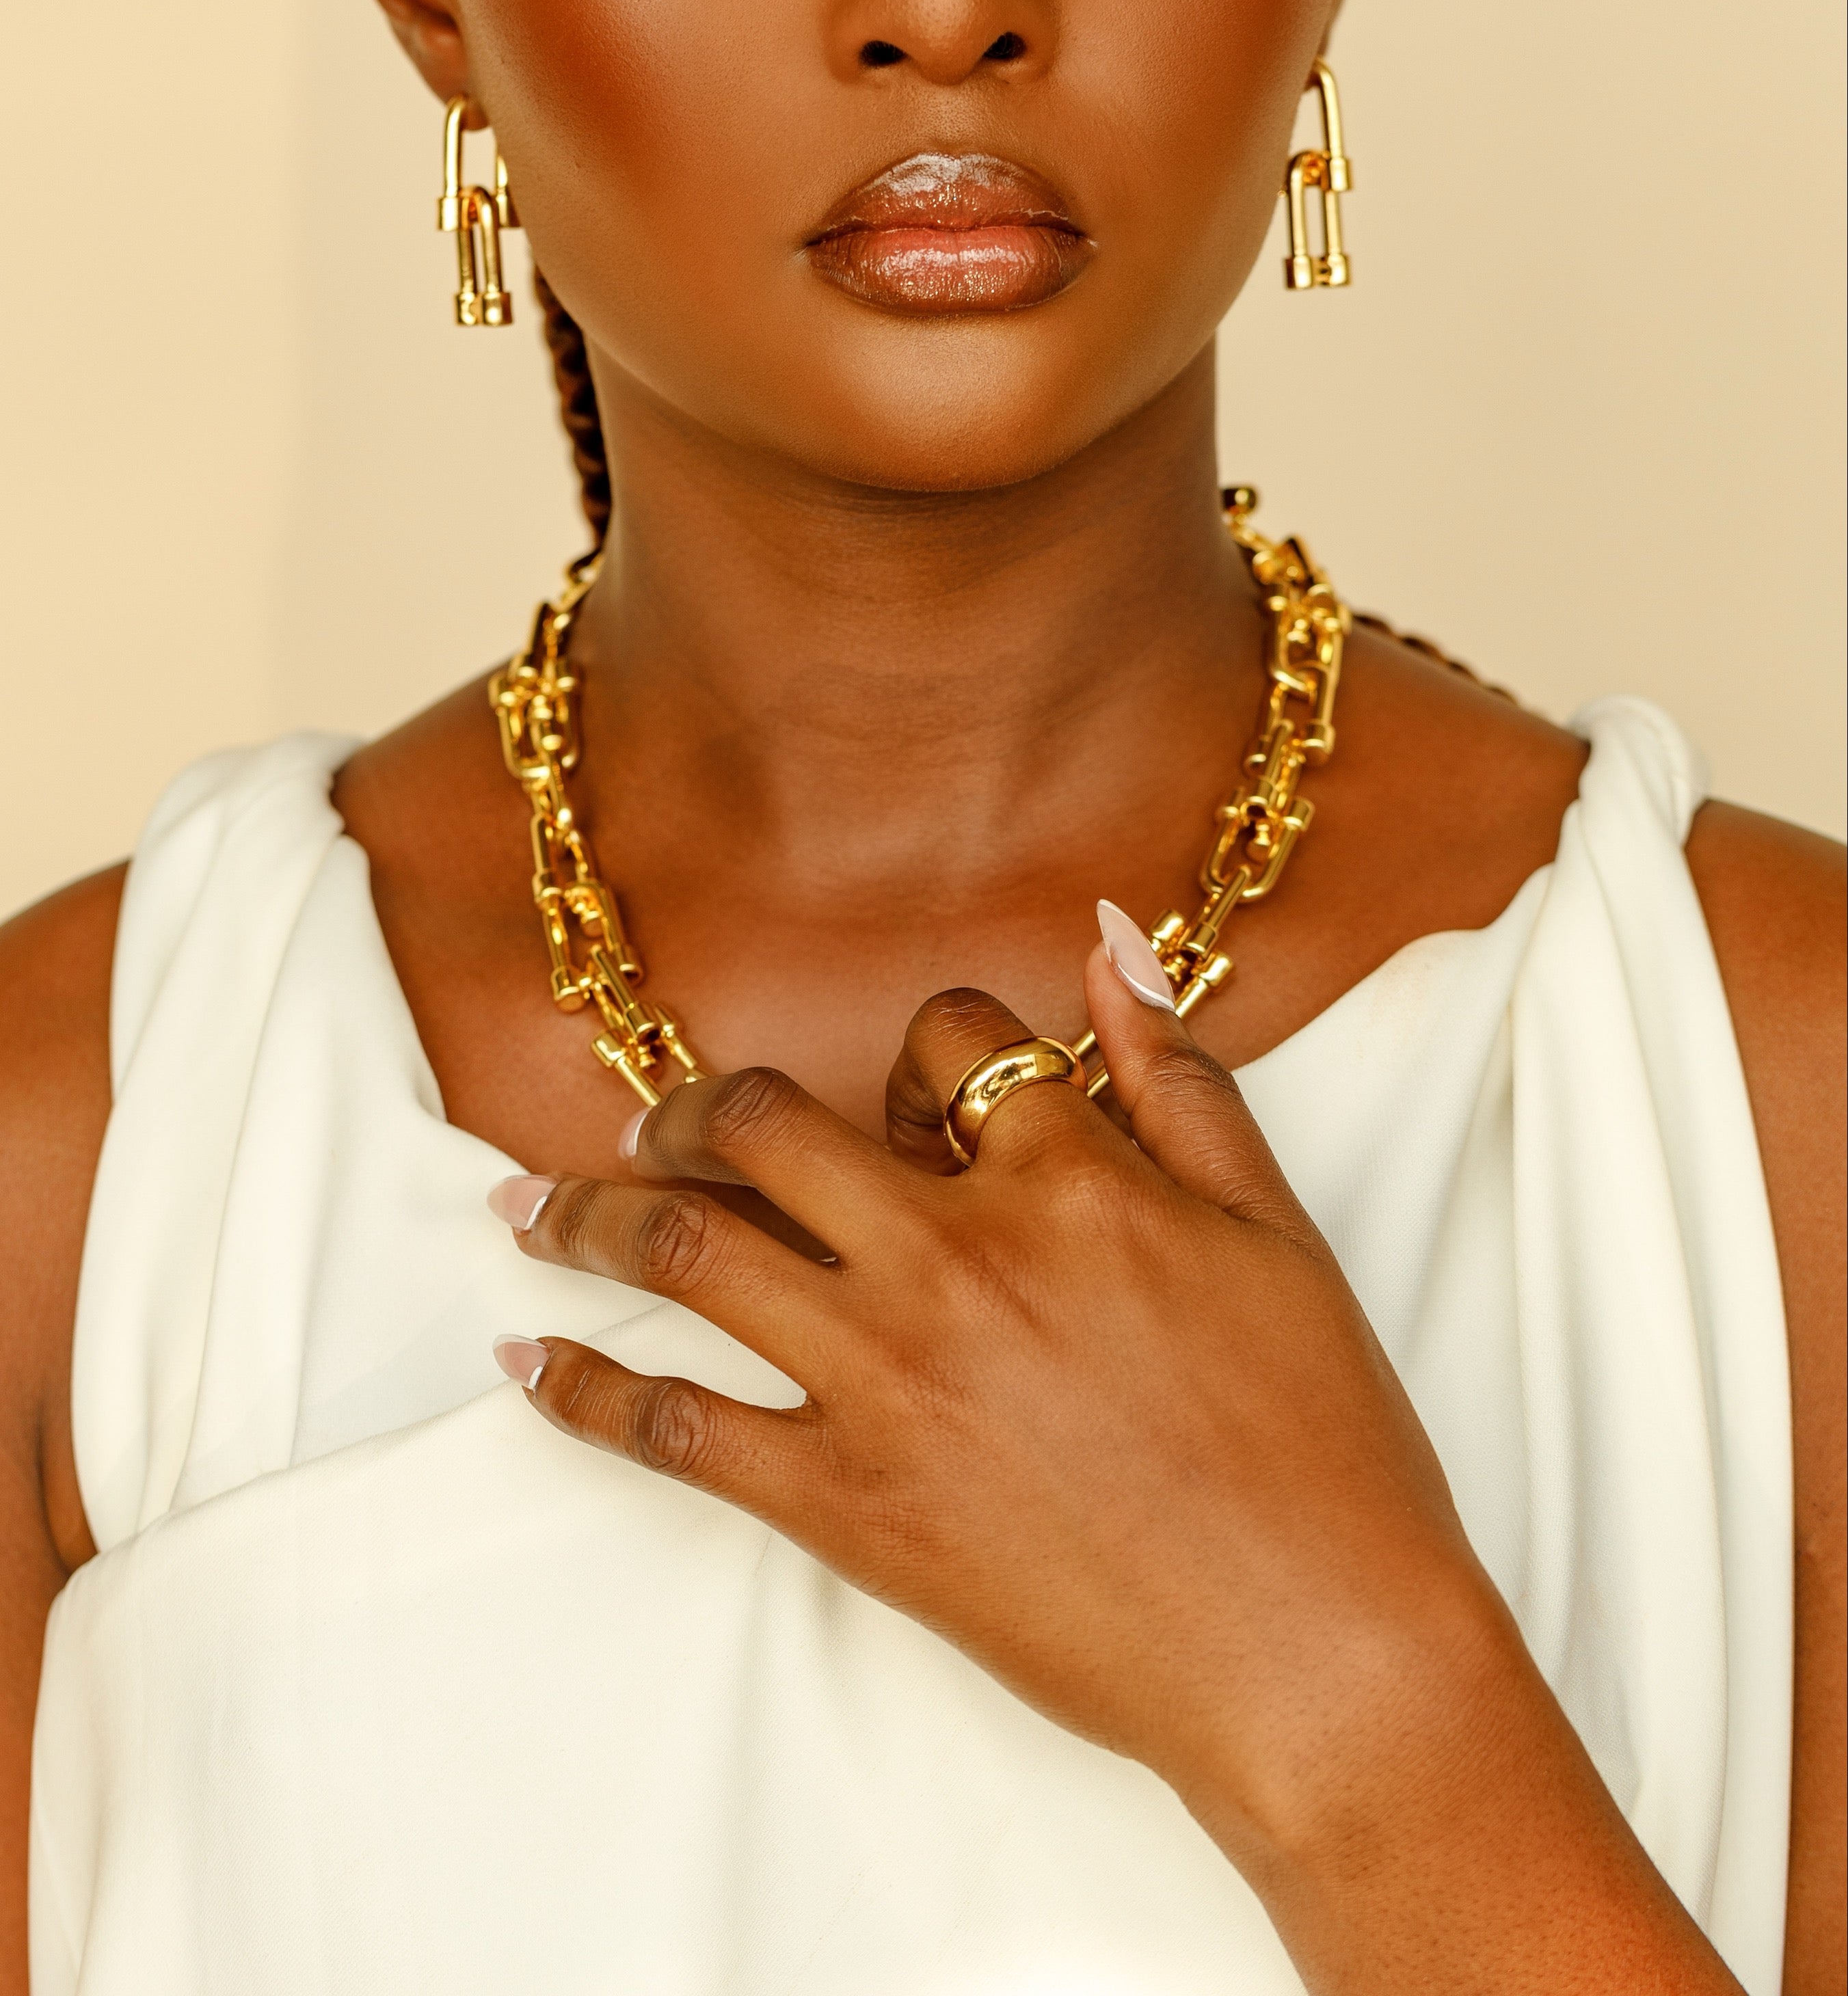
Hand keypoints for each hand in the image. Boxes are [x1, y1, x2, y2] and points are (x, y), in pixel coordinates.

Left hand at [492, 945, 1740, 1993]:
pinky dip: (583, 1391)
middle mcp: (952, 1254)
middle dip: (689, 1107)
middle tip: (647, 1122)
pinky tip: (526, 1360)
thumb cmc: (1324, 1443)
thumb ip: (1179, 1078)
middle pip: (764, 1123)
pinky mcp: (848, 1505)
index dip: (920, 1047)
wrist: (1319, 1654)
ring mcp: (887, 1380)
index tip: (909, 1092)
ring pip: (691, 1249)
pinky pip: (676, 1429)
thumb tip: (1108, 945)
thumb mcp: (1275, 1230)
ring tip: (531, 1203)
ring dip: (592, 1214)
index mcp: (1065, 1175)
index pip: (943, 1036)